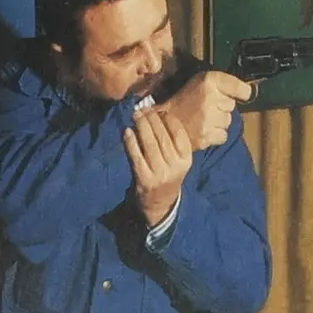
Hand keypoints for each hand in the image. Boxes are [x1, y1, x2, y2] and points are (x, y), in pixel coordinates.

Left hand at [124, 106, 192, 225]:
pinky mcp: (144, 178)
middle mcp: (174, 166)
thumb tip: (157, 112)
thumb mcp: (177, 159)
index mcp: (186, 159)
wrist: (159, 203)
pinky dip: (130, 141)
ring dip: (140, 126)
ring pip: (148, 143)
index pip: (178, 133)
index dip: (167, 118)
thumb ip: (171, 140)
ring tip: (135, 116)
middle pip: (162, 136)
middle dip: (151, 119)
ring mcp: (159, 173)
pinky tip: (127, 131)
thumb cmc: (167, 174)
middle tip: (142, 109)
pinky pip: (135, 155)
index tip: (158, 110)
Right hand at [159, 68, 252, 149]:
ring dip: (218, 122)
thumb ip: (223, 84)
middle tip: (205, 108)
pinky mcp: (206, 135)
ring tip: (202, 120)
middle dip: (222, 108)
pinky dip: (215, 135)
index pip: (240, 88)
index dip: (241, 92)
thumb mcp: (200, 82)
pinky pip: (223, 136)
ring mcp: (208, 118)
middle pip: (231, 106)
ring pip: (227, 121)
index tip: (243, 94)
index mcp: (208, 81)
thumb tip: (249, 91)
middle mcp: (209, 97)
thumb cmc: (182, 101)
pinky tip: (203, 130)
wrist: (162, 121)